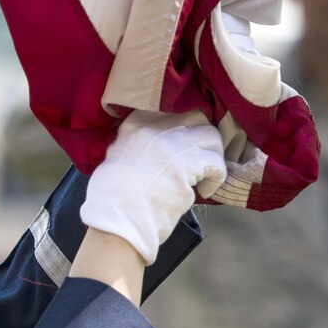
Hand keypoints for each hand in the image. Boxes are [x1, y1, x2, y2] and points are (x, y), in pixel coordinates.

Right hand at [81, 110, 225, 264]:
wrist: (117, 218)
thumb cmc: (111, 198)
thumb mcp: (114, 159)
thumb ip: (132, 145)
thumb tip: (147, 147)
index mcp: (134, 126)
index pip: (168, 109)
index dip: (182, 125)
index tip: (185, 140)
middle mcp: (155, 129)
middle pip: (195, 117)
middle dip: (202, 136)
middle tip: (201, 155)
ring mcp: (173, 145)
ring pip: (211, 136)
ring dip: (213, 155)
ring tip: (206, 173)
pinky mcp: (188, 166)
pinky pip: (216, 163)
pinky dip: (216, 178)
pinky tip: (207, 190)